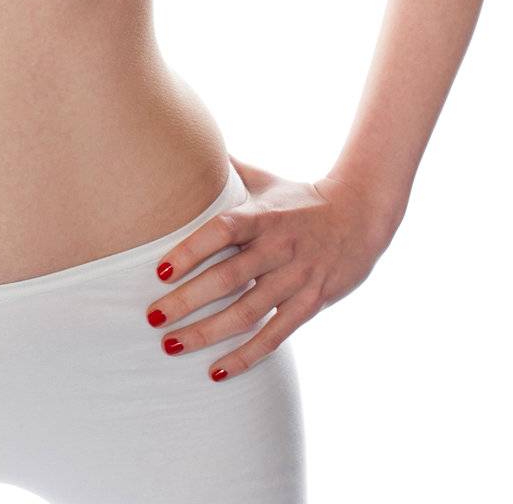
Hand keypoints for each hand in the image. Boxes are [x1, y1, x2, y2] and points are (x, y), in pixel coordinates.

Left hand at [144, 154, 394, 381]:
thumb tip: (190, 143)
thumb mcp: (266, 179)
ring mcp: (295, 277)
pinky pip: (275, 335)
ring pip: (247, 312)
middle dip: (187, 300)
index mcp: (262, 216)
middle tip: (151, 317)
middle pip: (228, 278)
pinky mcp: (310, 302)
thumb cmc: (301, 198)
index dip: (191, 250)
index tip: (158, 270)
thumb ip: (229, 168)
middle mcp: (277, 248)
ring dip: (208, 332)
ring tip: (171, 345)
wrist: (361, 215)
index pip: (222, 231)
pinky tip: (216, 370)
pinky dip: (246, 355)